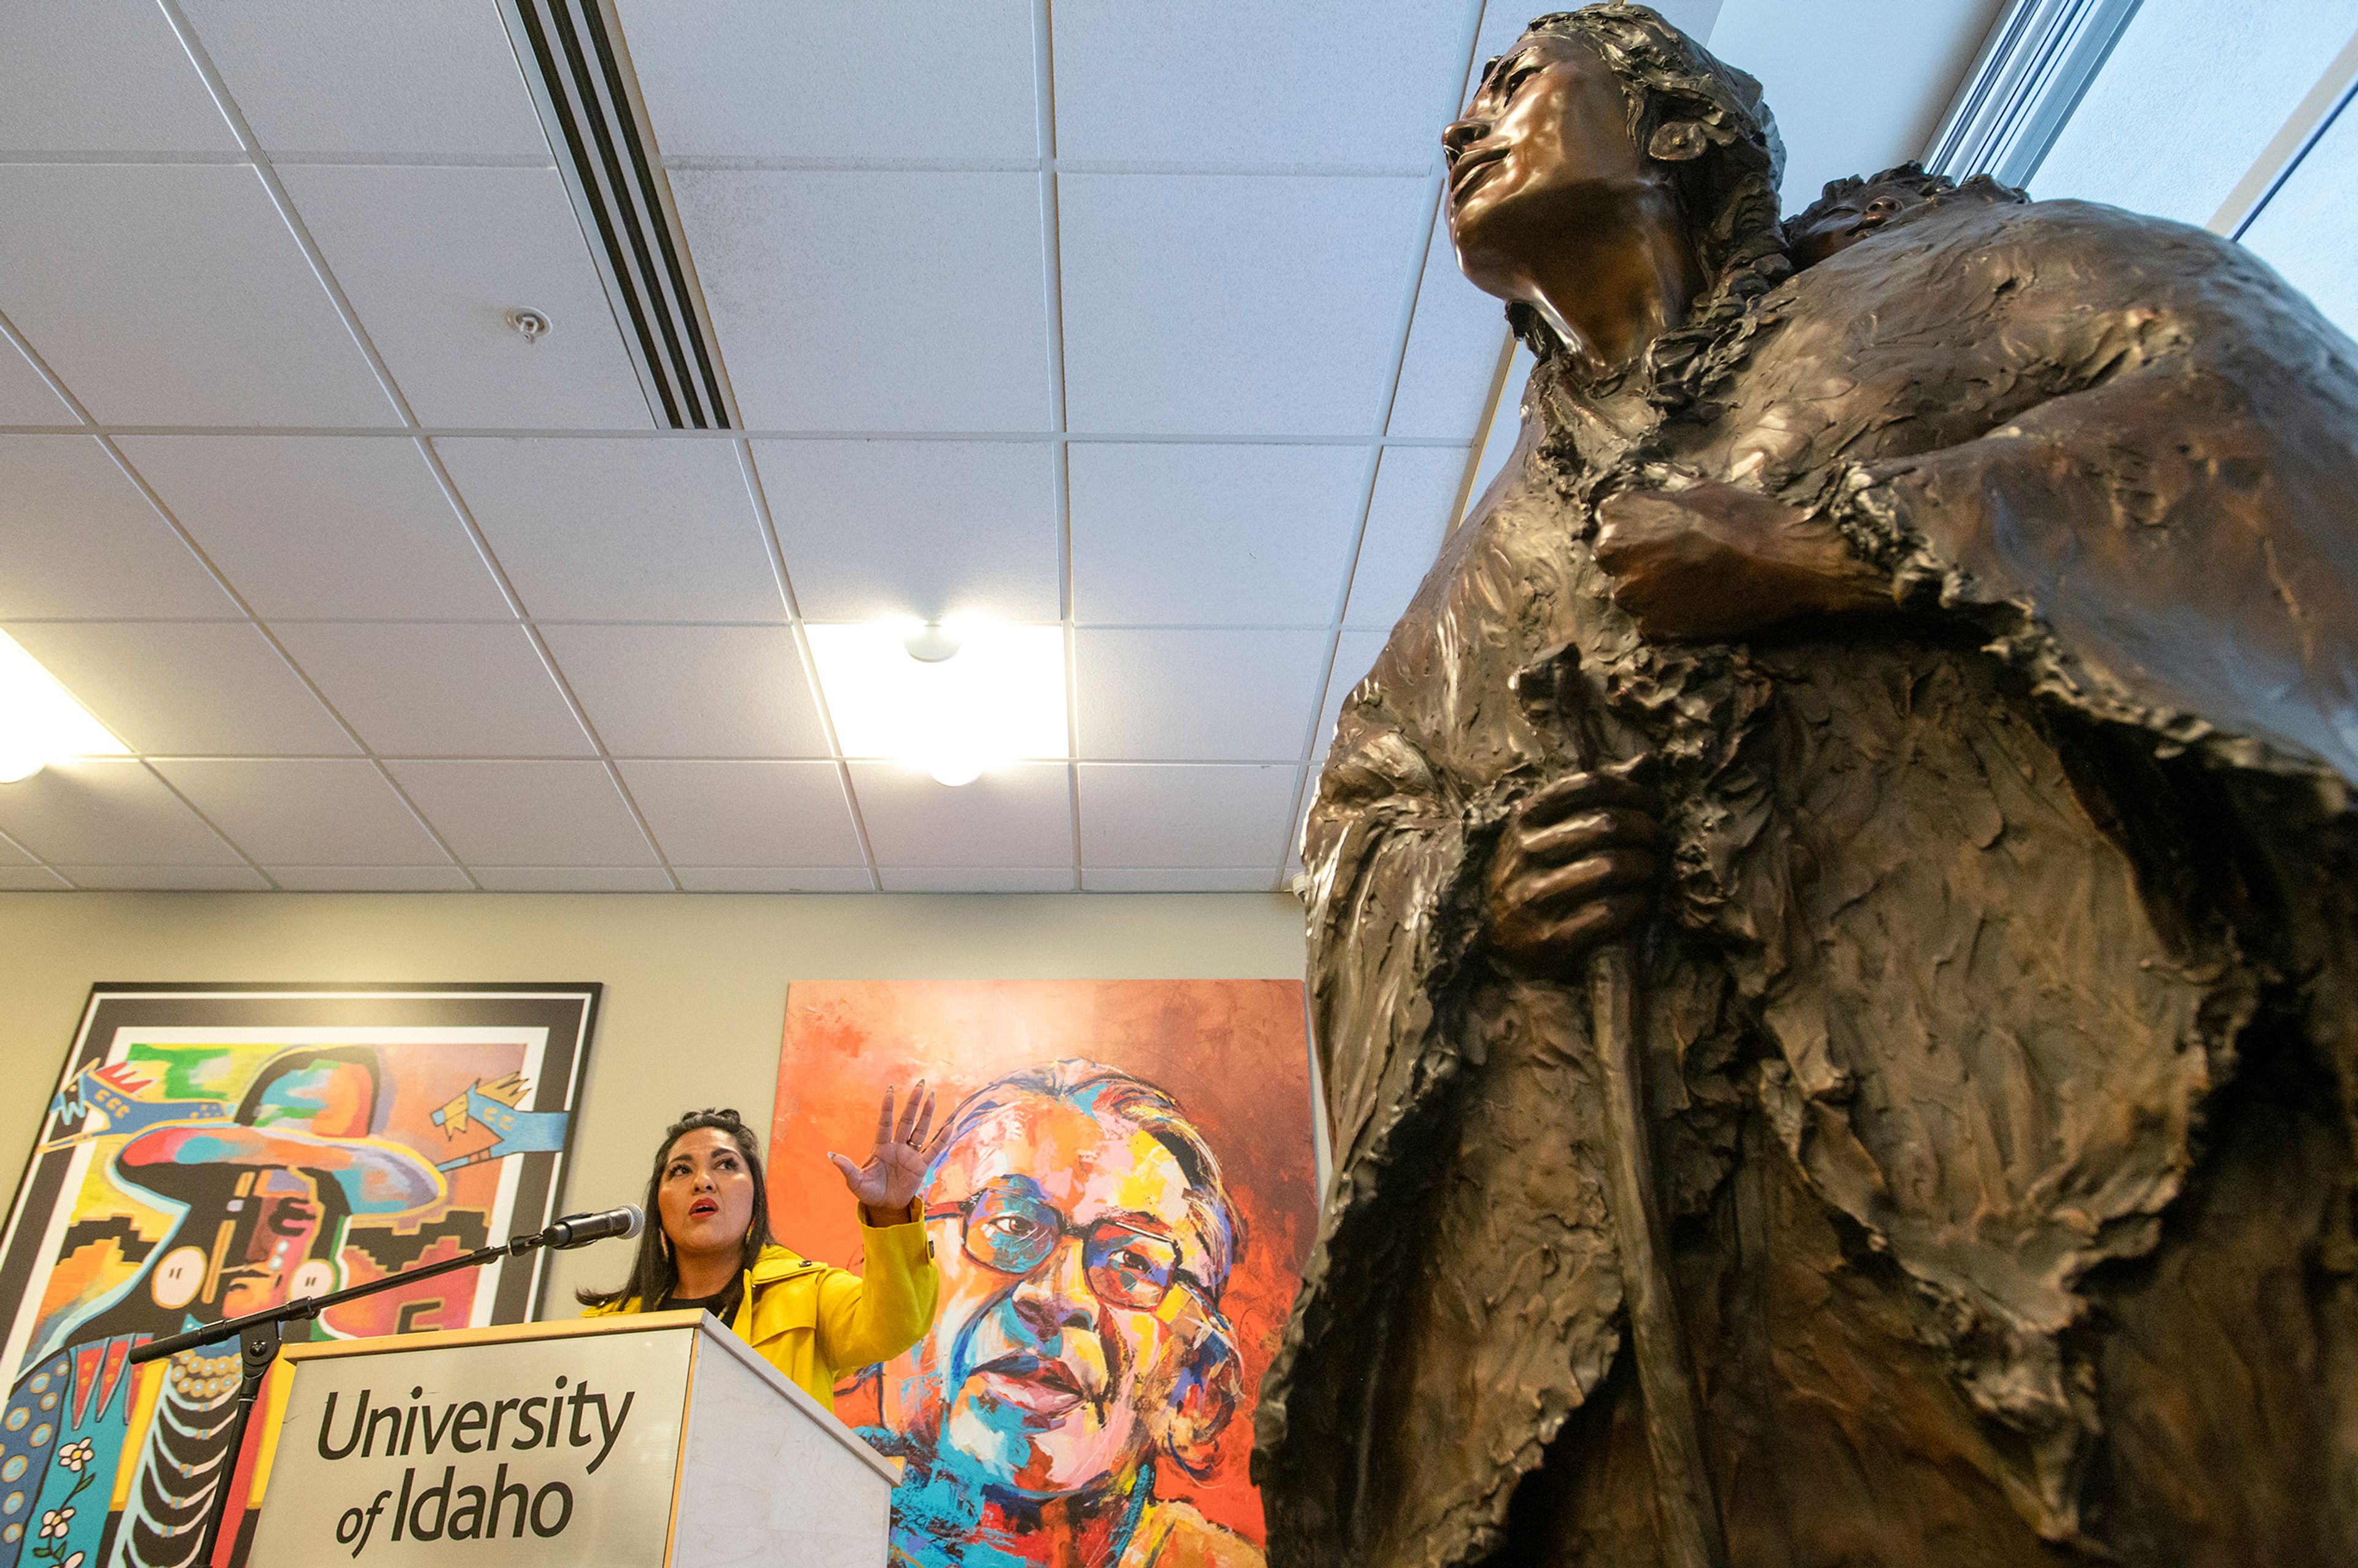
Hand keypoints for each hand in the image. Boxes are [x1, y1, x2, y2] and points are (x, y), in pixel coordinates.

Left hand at [828, 1082, 937, 1221]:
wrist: (884, 1206)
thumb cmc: (868, 1191)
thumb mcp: (855, 1181)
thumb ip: (847, 1168)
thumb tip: (831, 1156)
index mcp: (881, 1148)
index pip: (885, 1124)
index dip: (887, 1109)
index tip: (890, 1091)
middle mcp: (897, 1147)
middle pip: (906, 1122)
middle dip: (913, 1104)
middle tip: (920, 1085)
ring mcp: (910, 1155)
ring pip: (920, 1131)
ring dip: (926, 1115)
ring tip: (932, 1097)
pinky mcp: (920, 1166)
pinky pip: (933, 1151)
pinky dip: (941, 1140)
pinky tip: (949, 1127)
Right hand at [1483, 772, 1662, 976]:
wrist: (1501, 944)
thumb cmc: (1539, 876)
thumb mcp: (1552, 831)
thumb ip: (1597, 797)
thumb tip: (1648, 760)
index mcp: (1526, 819)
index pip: (1587, 786)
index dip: (1632, 790)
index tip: (1653, 803)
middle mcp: (1525, 853)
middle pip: (1605, 824)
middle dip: (1646, 829)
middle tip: (1660, 839)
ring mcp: (1535, 897)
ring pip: (1611, 868)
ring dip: (1646, 867)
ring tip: (1654, 869)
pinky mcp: (1551, 937)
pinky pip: (1610, 912)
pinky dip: (1637, 905)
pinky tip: (1641, 902)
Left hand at [1594, 480, 1888, 638]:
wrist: (1785, 564)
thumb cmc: (1748, 520)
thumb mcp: (1702, 490)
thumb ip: (1666, 501)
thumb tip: (1659, 505)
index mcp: (1621, 512)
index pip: (1611, 522)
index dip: (1639, 530)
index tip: (1661, 535)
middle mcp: (1614, 551)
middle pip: (1616, 560)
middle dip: (1641, 561)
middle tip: (1678, 562)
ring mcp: (1631, 592)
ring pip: (1632, 594)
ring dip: (1654, 591)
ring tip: (1694, 584)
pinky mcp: (1651, 626)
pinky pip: (1651, 622)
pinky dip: (1669, 617)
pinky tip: (1699, 604)